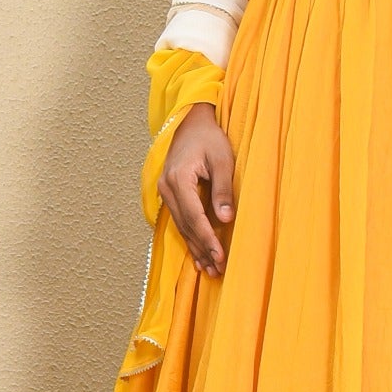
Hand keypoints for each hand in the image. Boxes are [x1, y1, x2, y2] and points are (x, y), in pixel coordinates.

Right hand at [157, 102, 235, 275]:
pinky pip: (179, 220)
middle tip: (218, 270)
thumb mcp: (222, 159)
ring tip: (209, 269)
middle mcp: (167, 187)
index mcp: (178, 178)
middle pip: (185, 226)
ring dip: (195, 248)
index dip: (207, 238)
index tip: (220, 256)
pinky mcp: (169, 193)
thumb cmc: (209, 137)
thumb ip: (222, 189)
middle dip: (202, 249)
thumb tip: (226, 219)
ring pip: (180, 227)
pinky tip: (198, 254)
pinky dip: (190, 238)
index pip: (194, 216)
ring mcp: (165, 191)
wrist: (191, 121)